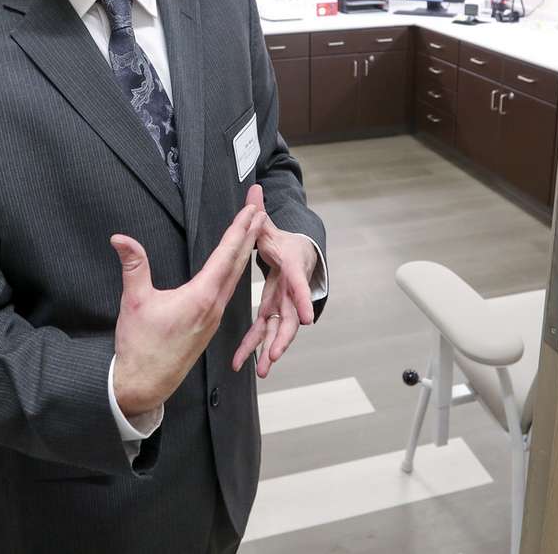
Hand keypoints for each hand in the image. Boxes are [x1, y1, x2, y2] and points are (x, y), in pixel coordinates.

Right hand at [111, 188, 266, 416]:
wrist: (144, 383)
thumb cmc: (140, 345)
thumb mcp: (134, 301)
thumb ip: (133, 266)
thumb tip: (120, 238)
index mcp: (200, 297)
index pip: (226, 255)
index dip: (239, 229)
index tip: (252, 210)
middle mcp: (213, 306)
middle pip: (238, 263)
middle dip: (249, 234)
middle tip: (260, 210)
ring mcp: (213, 317)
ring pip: (235, 278)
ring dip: (244, 252)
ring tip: (252, 232)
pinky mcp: (209, 326)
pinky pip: (228, 291)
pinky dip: (235, 271)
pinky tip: (234, 268)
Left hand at [232, 184, 317, 377]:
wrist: (299, 254)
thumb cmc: (284, 242)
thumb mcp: (271, 226)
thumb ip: (260, 212)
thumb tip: (253, 188)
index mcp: (290, 268)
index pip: (297, 284)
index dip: (301, 300)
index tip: (305, 320)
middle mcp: (291, 289)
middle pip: (290, 316)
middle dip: (284, 338)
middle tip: (276, 355)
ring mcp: (285, 302)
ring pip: (279, 330)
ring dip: (271, 349)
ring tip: (262, 369)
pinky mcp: (275, 310)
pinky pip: (267, 331)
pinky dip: (260, 347)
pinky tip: (252, 365)